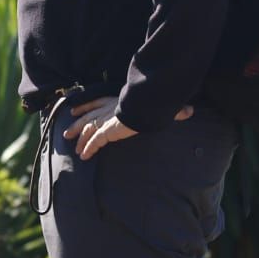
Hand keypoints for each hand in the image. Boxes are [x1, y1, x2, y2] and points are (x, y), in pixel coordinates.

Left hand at [64, 97, 193, 159]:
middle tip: (67, 132)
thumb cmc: (153, 102)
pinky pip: (94, 142)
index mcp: (116, 100)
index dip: (85, 106)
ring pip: (88, 130)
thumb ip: (173, 110)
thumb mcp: (160, 105)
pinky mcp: (107, 131)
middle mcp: (108, 109)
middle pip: (87, 116)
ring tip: (75, 148)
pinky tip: (84, 156)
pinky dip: (88, 149)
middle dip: (77, 124)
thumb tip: (190, 111)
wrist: (148, 104)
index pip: (97, 102)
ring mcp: (106, 120)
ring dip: (81, 139)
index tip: (75, 110)